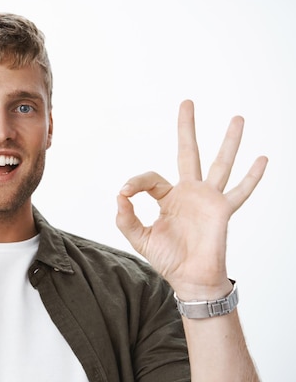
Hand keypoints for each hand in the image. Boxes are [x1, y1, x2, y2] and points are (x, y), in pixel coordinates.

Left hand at [116, 100, 266, 298]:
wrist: (189, 278)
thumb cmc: (167, 259)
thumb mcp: (139, 238)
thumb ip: (126, 218)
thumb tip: (119, 196)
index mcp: (168, 198)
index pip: (150, 178)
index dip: (136, 182)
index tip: (125, 193)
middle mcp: (189, 193)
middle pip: (188, 153)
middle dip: (187, 128)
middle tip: (187, 102)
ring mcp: (208, 199)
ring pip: (220, 164)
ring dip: (229, 141)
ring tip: (237, 118)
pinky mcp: (222, 210)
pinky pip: (240, 191)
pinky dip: (252, 177)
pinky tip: (262, 159)